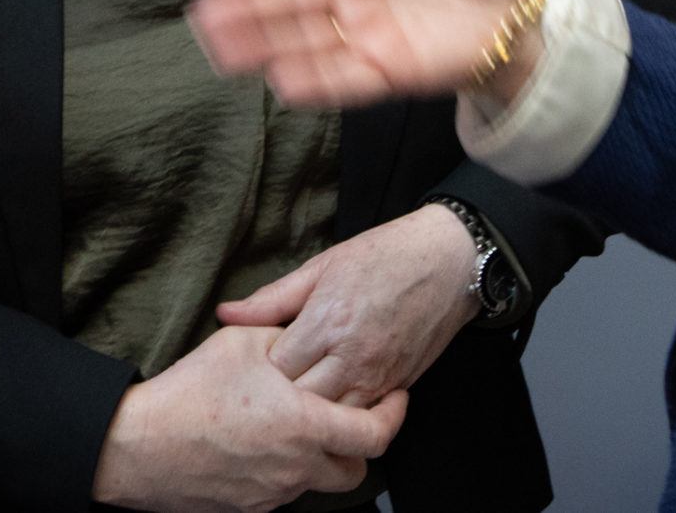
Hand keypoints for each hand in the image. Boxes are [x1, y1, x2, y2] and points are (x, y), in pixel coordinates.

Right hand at [91, 325, 408, 512]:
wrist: (137, 446)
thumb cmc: (190, 392)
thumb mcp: (244, 344)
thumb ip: (288, 339)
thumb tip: (309, 336)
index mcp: (305, 426)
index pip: (376, 435)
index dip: (394, 415)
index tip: (394, 398)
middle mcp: (296, 468)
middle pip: (355, 470)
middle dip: (361, 445)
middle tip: (353, 417)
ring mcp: (272, 494)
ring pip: (317, 483)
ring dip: (320, 459)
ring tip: (300, 427)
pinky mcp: (247, 508)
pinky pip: (281, 492)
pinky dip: (285, 471)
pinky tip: (263, 444)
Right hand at [192, 0, 539, 106]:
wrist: (524, 5)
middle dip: (245, 6)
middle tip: (204, 14)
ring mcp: (363, 29)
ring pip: (302, 39)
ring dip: (261, 44)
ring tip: (220, 49)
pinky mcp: (385, 70)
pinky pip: (342, 78)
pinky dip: (313, 81)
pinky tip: (279, 81)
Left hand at [216, 205, 479, 404]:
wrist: (450, 260)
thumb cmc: (385, 255)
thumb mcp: (322, 265)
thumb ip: (272, 298)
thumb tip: (225, 314)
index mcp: (327, 320)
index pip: (275, 369)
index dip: (259, 369)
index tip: (254, 362)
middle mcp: (352, 355)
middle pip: (298, 402)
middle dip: (279, 398)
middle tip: (268, 387)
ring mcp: (378, 376)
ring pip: (330, 420)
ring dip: (310, 413)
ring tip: (295, 400)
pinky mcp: (398, 387)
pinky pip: (361, 419)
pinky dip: (342, 417)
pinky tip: (330, 404)